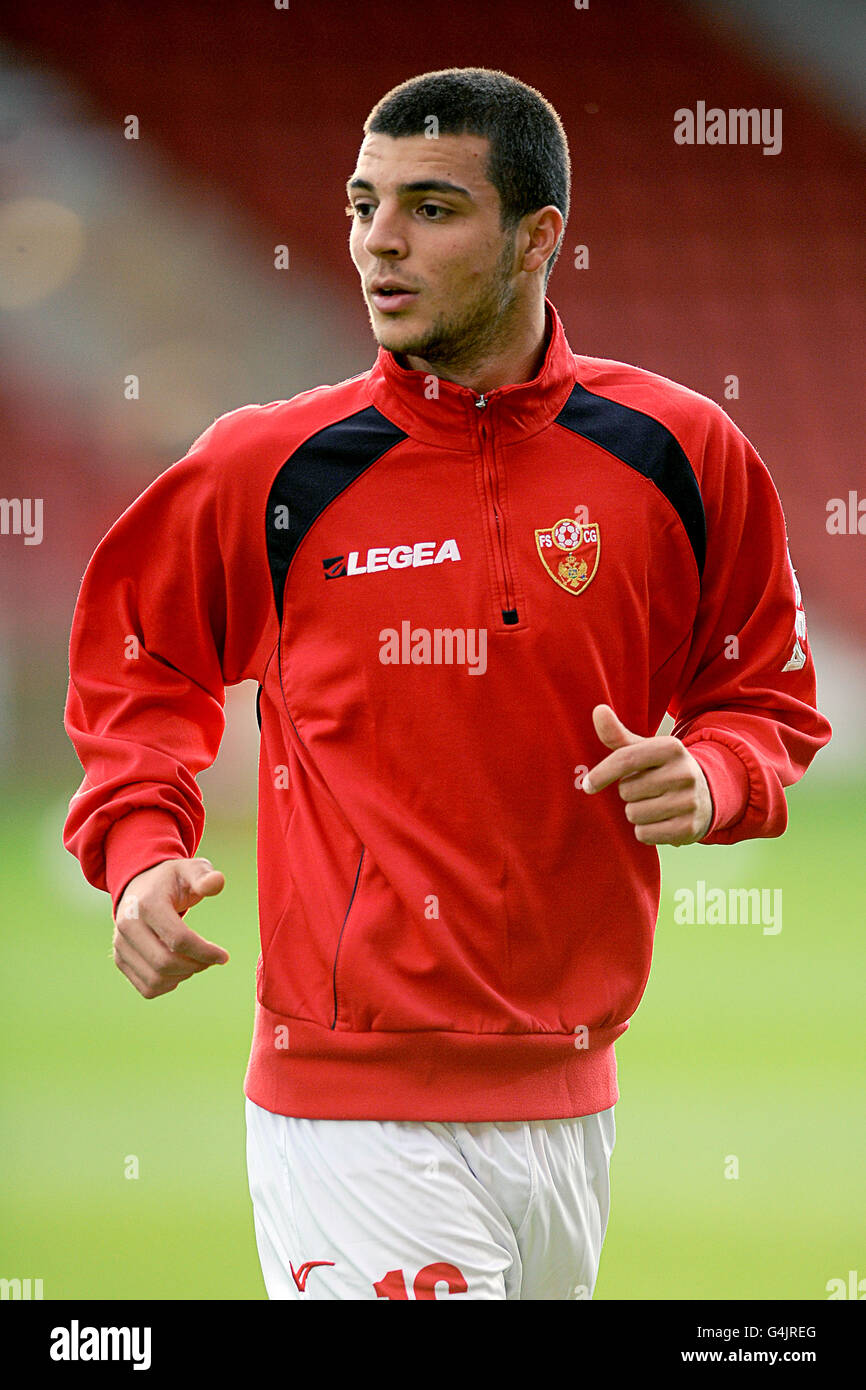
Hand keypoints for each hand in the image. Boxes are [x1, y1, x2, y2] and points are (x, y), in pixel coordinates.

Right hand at [112, 857, 228, 997]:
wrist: (141, 886)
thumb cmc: (172, 880)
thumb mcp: (190, 870)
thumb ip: (205, 876)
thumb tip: (217, 882)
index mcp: (147, 904)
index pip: (178, 940)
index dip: (205, 952)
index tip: (224, 956)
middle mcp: (127, 926)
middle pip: (165, 963)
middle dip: (195, 965)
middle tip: (211, 959)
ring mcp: (120, 944)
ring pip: (156, 980)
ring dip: (183, 976)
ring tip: (195, 961)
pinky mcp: (120, 959)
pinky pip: (147, 987)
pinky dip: (168, 985)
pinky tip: (180, 969)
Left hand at [583, 704, 712, 845]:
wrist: (706, 795)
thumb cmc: (662, 769)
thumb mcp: (644, 750)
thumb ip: (618, 734)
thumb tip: (598, 710)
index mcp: (671, 748)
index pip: (626, 759)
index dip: (602, 773)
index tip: (588, 785)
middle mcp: (684, 772)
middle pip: (626, 791)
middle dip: (628, 793)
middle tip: (645, 790)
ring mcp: (690, 801)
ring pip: (634, 814)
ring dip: (636, 813)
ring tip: (653, 804)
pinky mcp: (690, 828)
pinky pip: (645, 834)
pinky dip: (645, 831)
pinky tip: (659, 821)